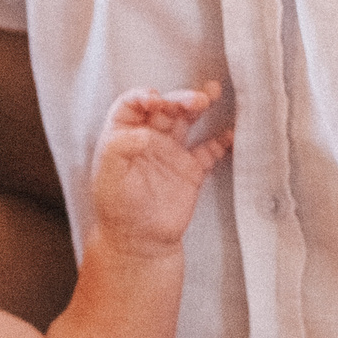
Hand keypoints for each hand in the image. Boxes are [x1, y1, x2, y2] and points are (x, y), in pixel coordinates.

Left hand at [89, 83, 230, 253]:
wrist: (140, 242)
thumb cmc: (118, 210)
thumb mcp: (108, 176)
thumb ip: (119, 149)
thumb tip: (143, 132)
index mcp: (122, 138)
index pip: (131, 106)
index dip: (142, 96)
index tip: (156, 99)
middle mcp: (147, 140)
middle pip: (164, 108)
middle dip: (179, 98)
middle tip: (195, 100)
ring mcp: (171, 153)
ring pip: (186, 120)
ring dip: (198, 105)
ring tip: (210, 95)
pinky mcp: (191, 170)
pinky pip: (209, 149)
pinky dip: (221, 140)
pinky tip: (229, 133)